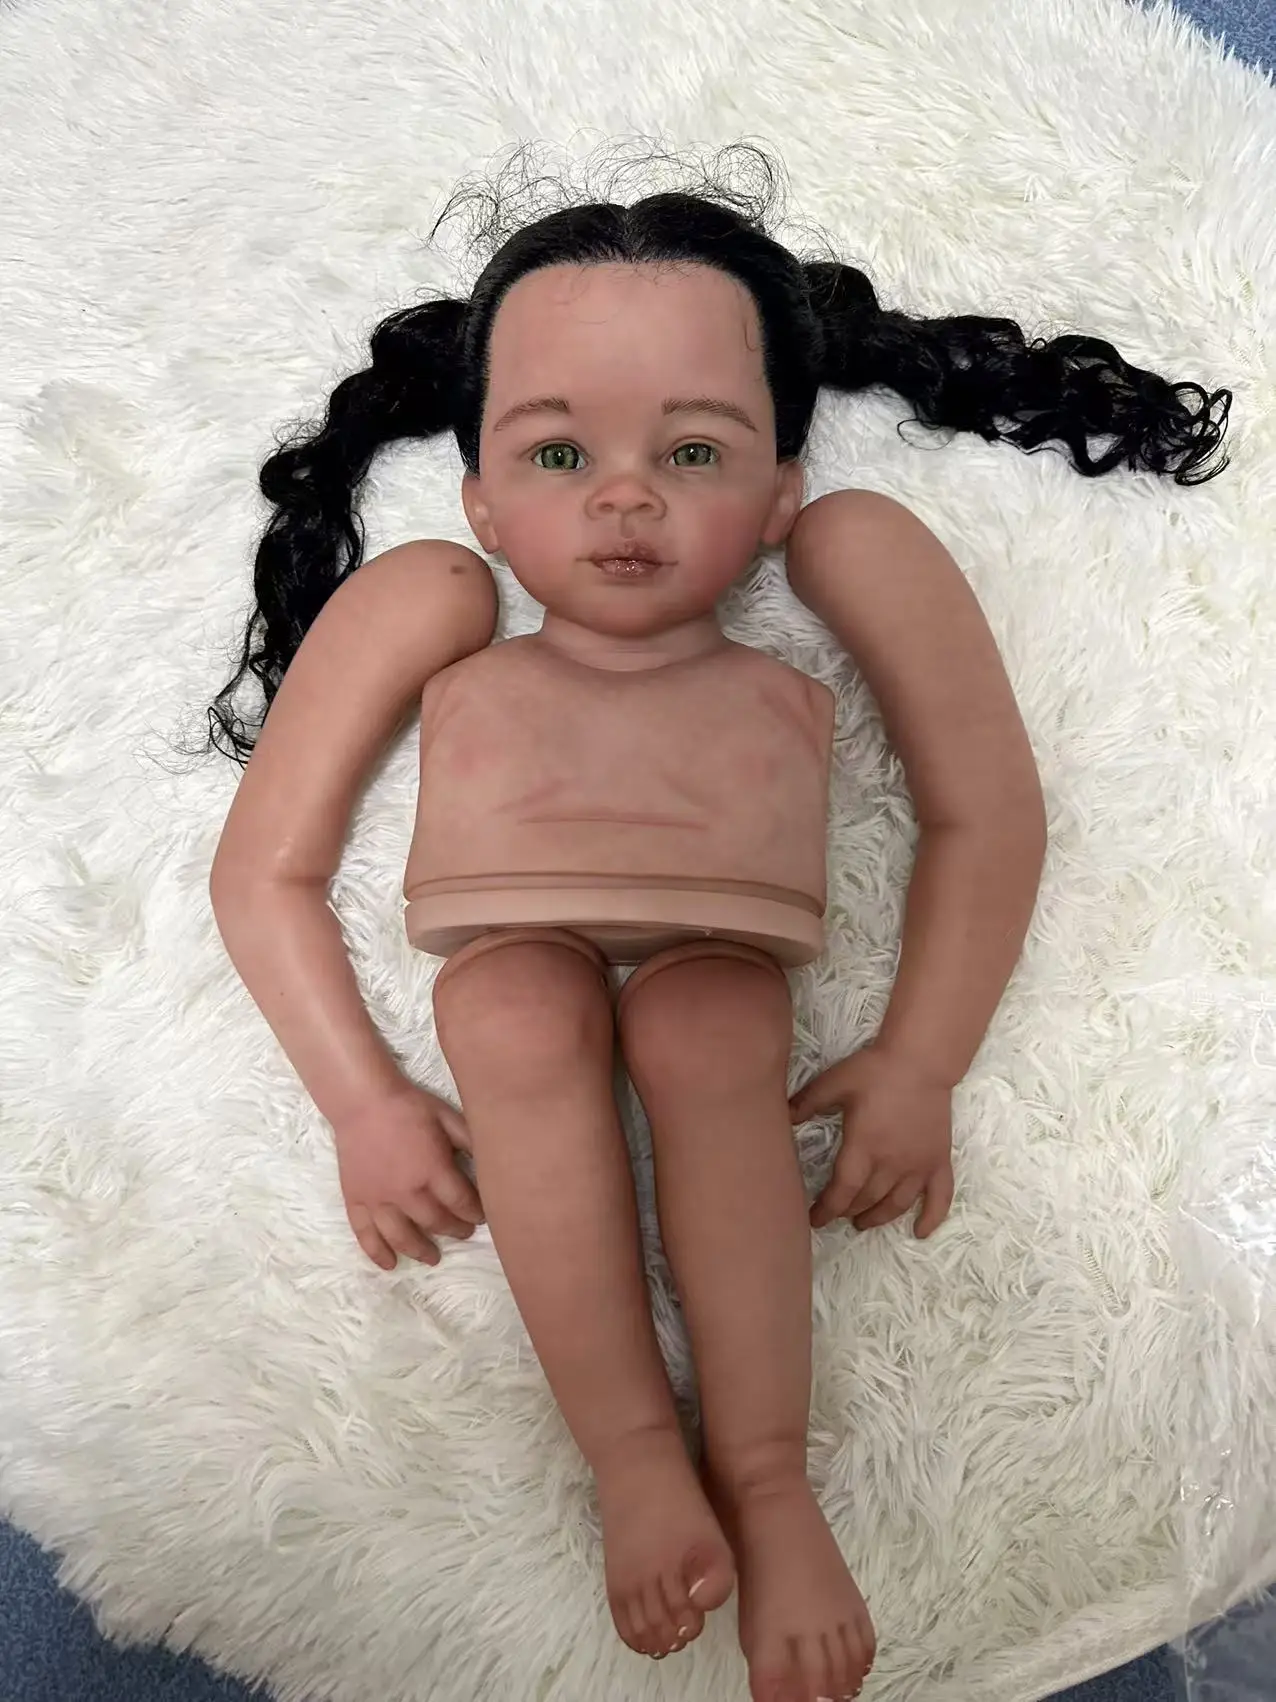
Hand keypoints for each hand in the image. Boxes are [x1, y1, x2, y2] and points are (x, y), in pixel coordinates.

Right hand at [331, 1083, 484, 1270]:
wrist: (362, 1101)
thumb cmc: (409, 1106)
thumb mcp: (448, 1117)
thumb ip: (469, 1142)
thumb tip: (490, 1164)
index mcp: (432, 1170)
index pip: (461, 1202)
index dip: (475, 1212)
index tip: (482, 1216)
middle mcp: (406, 1192)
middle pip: (436, 1222)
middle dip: (454, 1230)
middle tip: (464, 1233)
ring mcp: (378, 1200)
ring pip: (402, 1236)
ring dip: (420, 1250)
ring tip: (433, 1257)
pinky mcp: (356, 1200)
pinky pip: (365, 1235)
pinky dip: (377, 1253)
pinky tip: (390, 1265)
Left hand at [789, 1041, 954, 1238]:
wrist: (921, 1060)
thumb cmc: (876, 1070)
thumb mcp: (834, 1082)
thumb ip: (807, 1103)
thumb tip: (784, 1119)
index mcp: (864, 1147)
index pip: (842, 1191)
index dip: (827, 1209)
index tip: (814, 1219)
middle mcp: (892, 1164)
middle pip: (867, 1199)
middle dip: (848, 1210)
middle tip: (836, 1213)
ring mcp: (918, 1165)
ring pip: (897, 1204)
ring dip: (878, 1217)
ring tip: (863, 1222)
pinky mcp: (939, 1160)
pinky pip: (939, 1197)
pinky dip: (931, 1218)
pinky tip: (920, 1232)